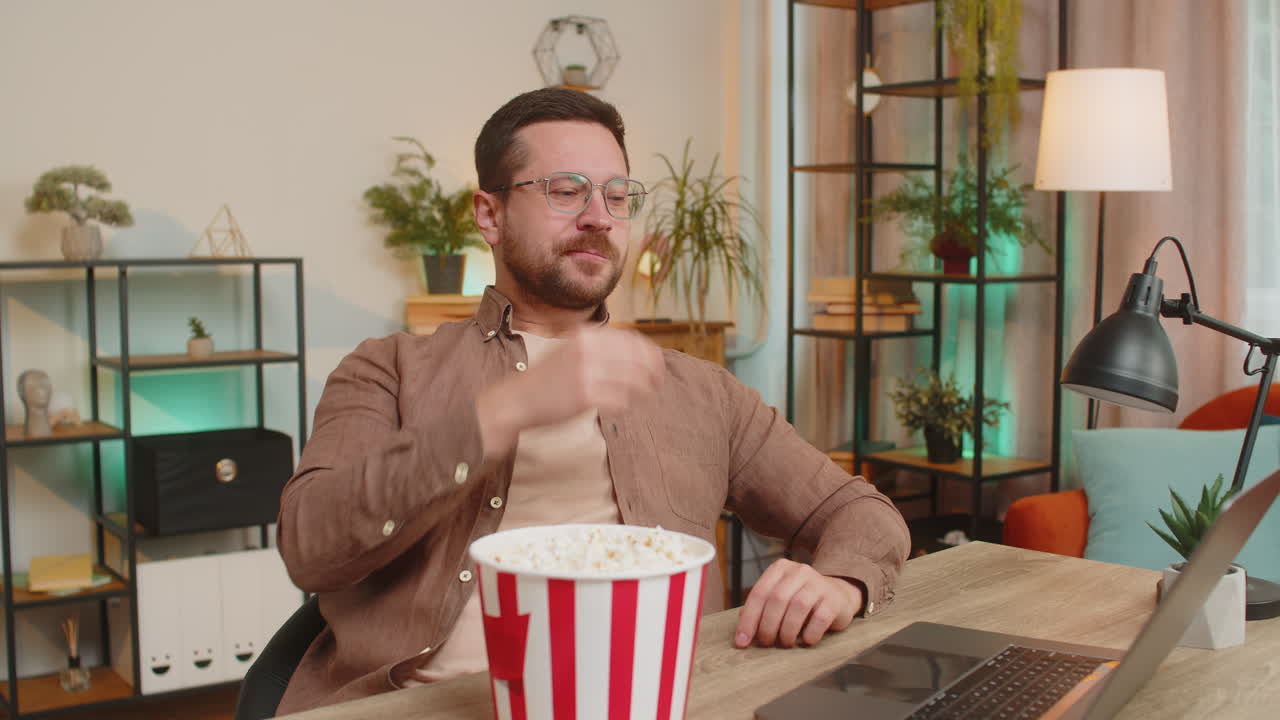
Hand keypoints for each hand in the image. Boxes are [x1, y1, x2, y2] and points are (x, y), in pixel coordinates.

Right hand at [476, 327, 663, 455]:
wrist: (518, 399)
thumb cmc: (548, 377)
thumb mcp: (571, 349)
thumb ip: (600, 347)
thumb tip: (640, 352)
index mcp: (586, 335)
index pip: (631, 340)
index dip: (648, 352)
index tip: (656, 363)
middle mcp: (588, 350)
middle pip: (636, 359)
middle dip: (652, 370)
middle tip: (656, 381)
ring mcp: (587, 372)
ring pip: (632, 380)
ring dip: (641, 389)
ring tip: (641, 394)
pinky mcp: (585, 396)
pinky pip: (619, 401)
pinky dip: (622, 405)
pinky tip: (616, 406)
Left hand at [734, 558, 862, 648]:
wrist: (839, 595)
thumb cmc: (802, 600)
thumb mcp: (780, 598)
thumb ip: (762, 609)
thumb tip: (742, 632)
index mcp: (780, 569)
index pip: (759, 593)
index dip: (749, 620)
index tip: (742, 642)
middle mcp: (799, 571)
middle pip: (777, 599)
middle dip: (768, 626)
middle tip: (767, 643)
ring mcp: (818, 583)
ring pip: (797, 607)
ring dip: (787, 631)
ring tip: (786, 643)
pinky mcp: (834, 599)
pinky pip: (819, 618)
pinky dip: (809, 634)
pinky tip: (806, 641)